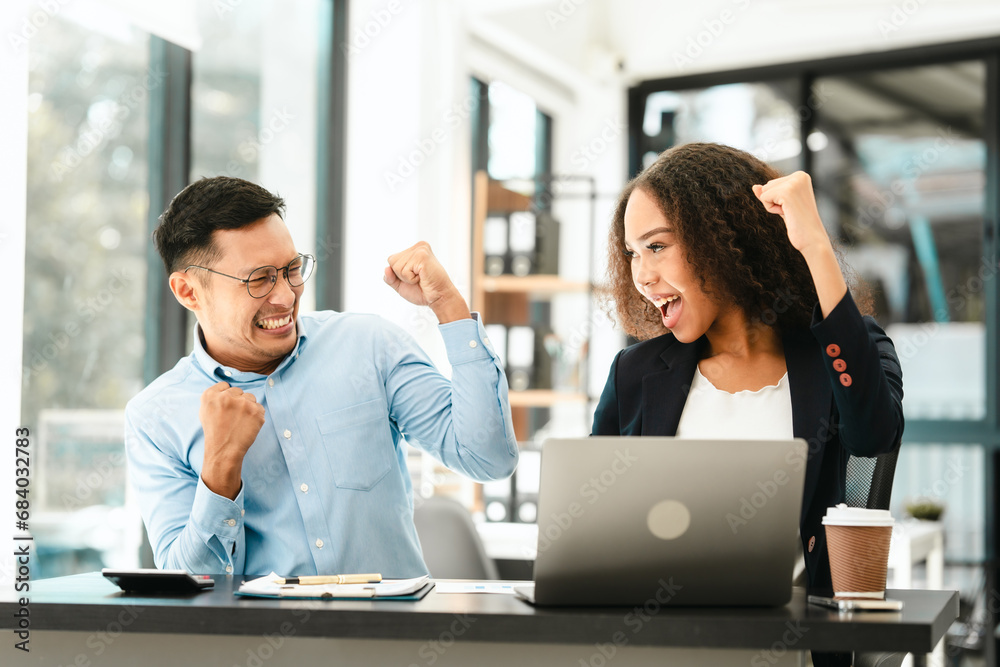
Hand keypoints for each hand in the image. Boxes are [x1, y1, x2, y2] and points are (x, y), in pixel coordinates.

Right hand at [199, 381, 265, 498]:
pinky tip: (248, 425)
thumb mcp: (205, 412)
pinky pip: (259, 407)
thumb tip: (226, 387)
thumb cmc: (214, 433)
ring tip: (240, 422)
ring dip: (248, 407)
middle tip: (233, 418)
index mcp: (210, 395)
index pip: (224, 385)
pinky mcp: (255, 410)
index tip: (226, 407)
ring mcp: (242, 403)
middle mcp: (226, 396)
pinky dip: (256, 416)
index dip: (227, 396)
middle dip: (237, 401)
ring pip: (250, 397)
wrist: (224, 451)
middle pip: (238, 391)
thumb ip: (214, 397)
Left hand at [384, 241, 470, 322]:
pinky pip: (404, 270)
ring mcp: (421, 250)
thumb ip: (390, 277)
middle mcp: (418, 247)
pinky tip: (423, 277)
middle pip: (392, 261)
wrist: (439, 298)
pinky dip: (411, 279)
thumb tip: (386, 268)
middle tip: (418, 278)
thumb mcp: (401, 284)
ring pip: (397, 266)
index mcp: (414, 250)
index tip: (414, 277)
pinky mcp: (422, 256)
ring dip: (407, 278)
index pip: (391, 259)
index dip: (398, 274)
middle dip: (401, 275)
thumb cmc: (423, 291)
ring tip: (421, 278)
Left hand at [752, 171, 830, 257]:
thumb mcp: (782, 204)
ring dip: (773, 206)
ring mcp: (794, 183)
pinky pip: (764, 198)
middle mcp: (799, 176)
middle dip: (774, 202)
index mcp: (801, 176)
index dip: (777, 200)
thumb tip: (754, 186)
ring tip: (790, 212)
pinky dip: (772, 209)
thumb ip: (769, 193)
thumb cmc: (798, 222)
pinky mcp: (787, 192)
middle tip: (792, 211)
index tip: (793, 207)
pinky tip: (788, 214)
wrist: (812, 238)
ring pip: (764, 191)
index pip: (771, 184)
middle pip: (767, 186)